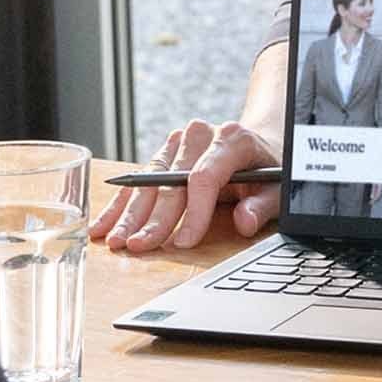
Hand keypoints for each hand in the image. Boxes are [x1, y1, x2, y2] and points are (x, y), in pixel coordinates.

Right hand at [90, 116, 285, 253]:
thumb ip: (262, 205)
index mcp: (232, 139)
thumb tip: (244, 222)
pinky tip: (103, 225)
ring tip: (114, 240)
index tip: (184, 243)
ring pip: (148, 181)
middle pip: (171, 181)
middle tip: (138, 246)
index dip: (193, 213)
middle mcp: (201, 135)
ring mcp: (179, 142)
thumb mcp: (278, 188)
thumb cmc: (269, 171)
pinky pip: (139, 180)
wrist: (260, 147)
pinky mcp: (164, 154)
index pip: (204, 177)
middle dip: (153, 219)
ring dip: (129, 214)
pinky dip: (121, 205)